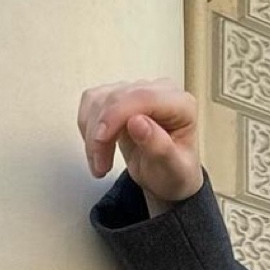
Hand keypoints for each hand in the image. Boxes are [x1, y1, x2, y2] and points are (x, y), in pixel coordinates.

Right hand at [77, 77, 202, 207]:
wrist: (166, 178)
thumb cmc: (175, 175)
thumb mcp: (173, 171)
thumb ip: (160, 147)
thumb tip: (137, 121)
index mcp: (182, 105)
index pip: (143, 97)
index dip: (116, 114)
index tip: (100, 139)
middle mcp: (161, 91)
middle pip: (117, 97)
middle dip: (100, 132)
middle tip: (100, 166)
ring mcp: (138, 91)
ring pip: (100, 99)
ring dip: (92, 133)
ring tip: (100, 164)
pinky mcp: (119, 96)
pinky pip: (92, 102)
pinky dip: (87, 126)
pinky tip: (96, 148)